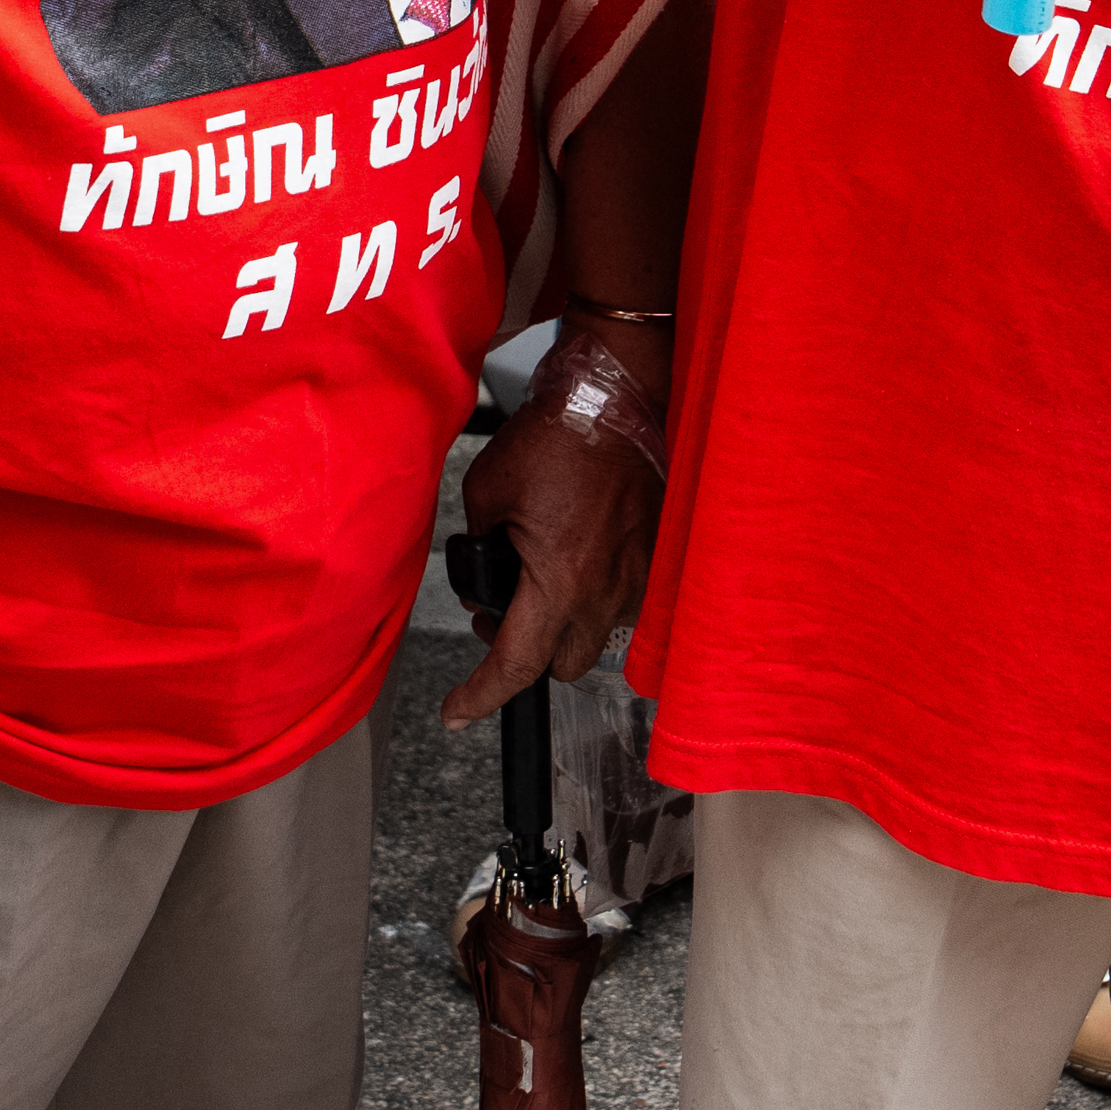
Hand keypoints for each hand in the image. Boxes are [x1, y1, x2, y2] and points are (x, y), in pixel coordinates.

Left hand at [443, 327, 665, 728]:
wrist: (617, 398)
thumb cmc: (559, 434)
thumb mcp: (488, 489)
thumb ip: (479, 538)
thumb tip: (485, 558)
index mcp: (561, 581)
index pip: (516, 663)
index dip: (480, 695)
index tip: (456, 711)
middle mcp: (607, 591)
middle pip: (560, 664)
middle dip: (524, 653)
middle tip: (496, 613)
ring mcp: (637, 577)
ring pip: (593, 634)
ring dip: (560, 622)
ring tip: (534, 573)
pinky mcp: (654, 558)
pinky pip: (620, 600)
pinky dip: (591, 593)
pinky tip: (573, 555)